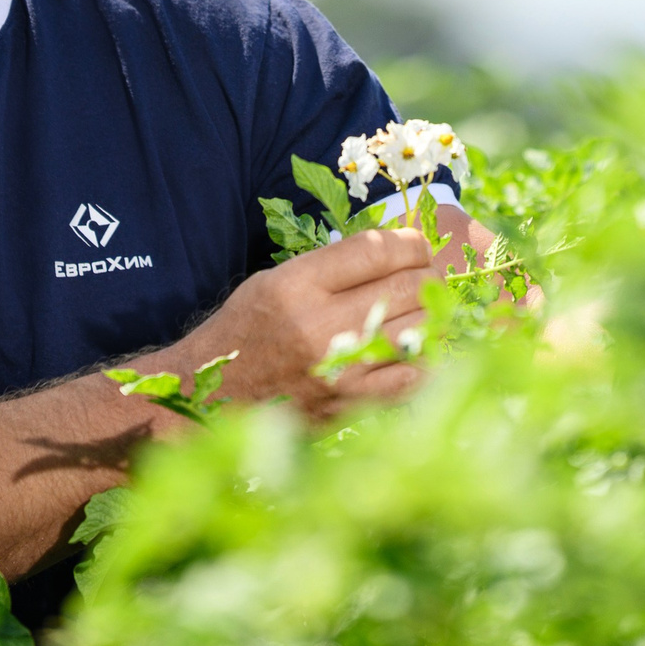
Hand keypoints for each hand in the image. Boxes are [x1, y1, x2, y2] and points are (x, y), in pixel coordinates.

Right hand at [155, 227, 439, 419]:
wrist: (213, 398)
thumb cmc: (246, 332)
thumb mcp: (274, 281)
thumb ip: (330, 266)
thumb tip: (394, 249)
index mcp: (297, 285)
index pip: (376, 249)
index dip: (410, 242)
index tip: (417, 245)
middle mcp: (319, 324)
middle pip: (406, 286)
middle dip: (427, 274)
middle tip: (428, 275)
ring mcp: (339, 368)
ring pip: (417, 327)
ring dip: (431, 313)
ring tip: (427, 307)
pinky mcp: (351, 403)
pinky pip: (413, 376)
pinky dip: (426, 358)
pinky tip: (421, 347)